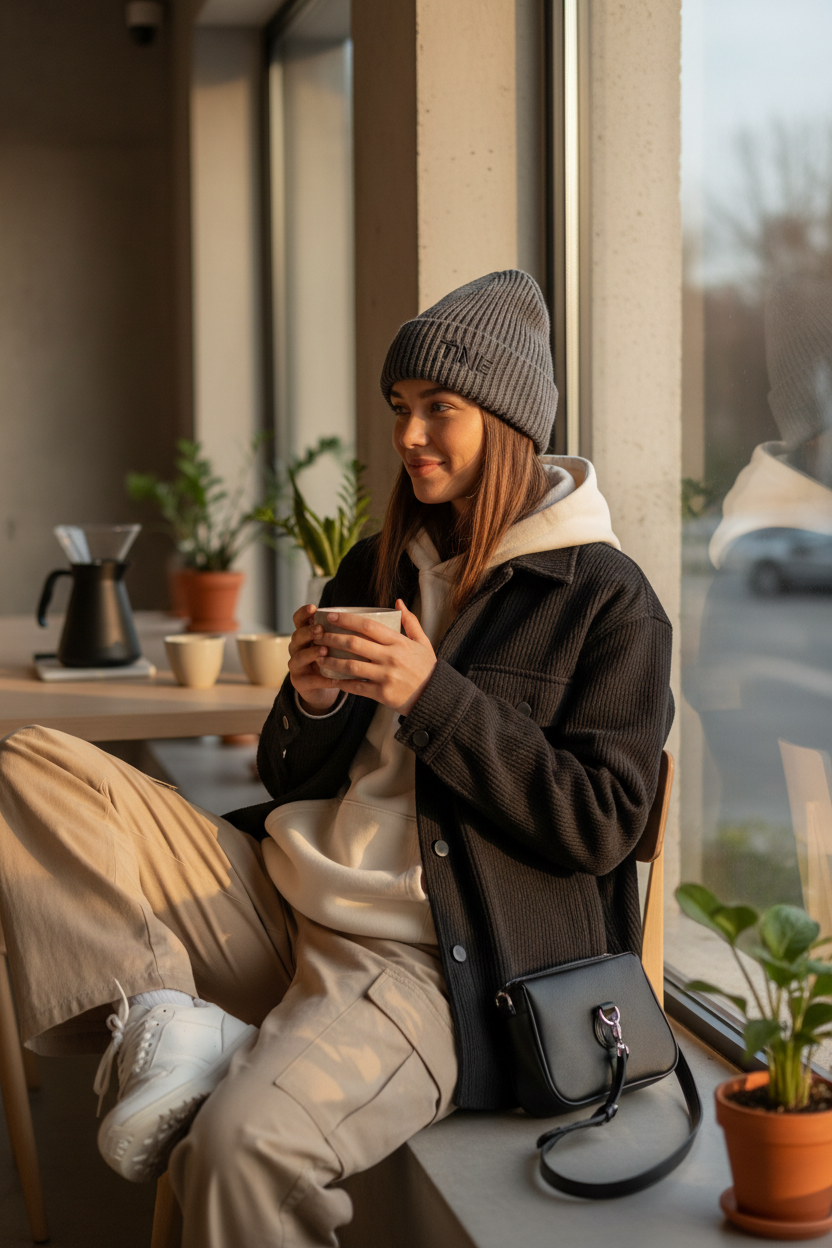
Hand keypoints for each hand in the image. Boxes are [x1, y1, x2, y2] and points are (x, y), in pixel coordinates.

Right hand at [287, 603, 341, 713]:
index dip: (303, 613)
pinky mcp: (300, 682)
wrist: (320, 687)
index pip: (299, 620)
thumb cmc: (332, 659)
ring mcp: (297, 665)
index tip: (313, 607)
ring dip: (311, 653)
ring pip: (299, 657)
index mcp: (305, 634)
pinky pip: (311, 680)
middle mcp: (297, 648)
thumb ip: (343, 631)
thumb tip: (372, 615)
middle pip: (297, 636)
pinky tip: (335, 679)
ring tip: (324, 650)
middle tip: (320, 629)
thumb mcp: (334, 643)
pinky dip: (323, 679)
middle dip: (308, 632)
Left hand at [315, 599, 436, 714]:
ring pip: (351, 666)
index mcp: (399, 642)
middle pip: (355, 644)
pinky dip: (342, 683)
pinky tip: (332, 679)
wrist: (434, 697)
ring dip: (332, 661)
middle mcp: (391, 657)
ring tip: (319, 656)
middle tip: (318, 635)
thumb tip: (398, 602)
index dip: (347, 620)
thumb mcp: (423, 642)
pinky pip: (356, 687)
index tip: (331, 616)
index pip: (369, 626)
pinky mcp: (382, 694)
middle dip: (332, 638)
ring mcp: (385, 676)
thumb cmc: (427, 667)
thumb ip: (410, 622)